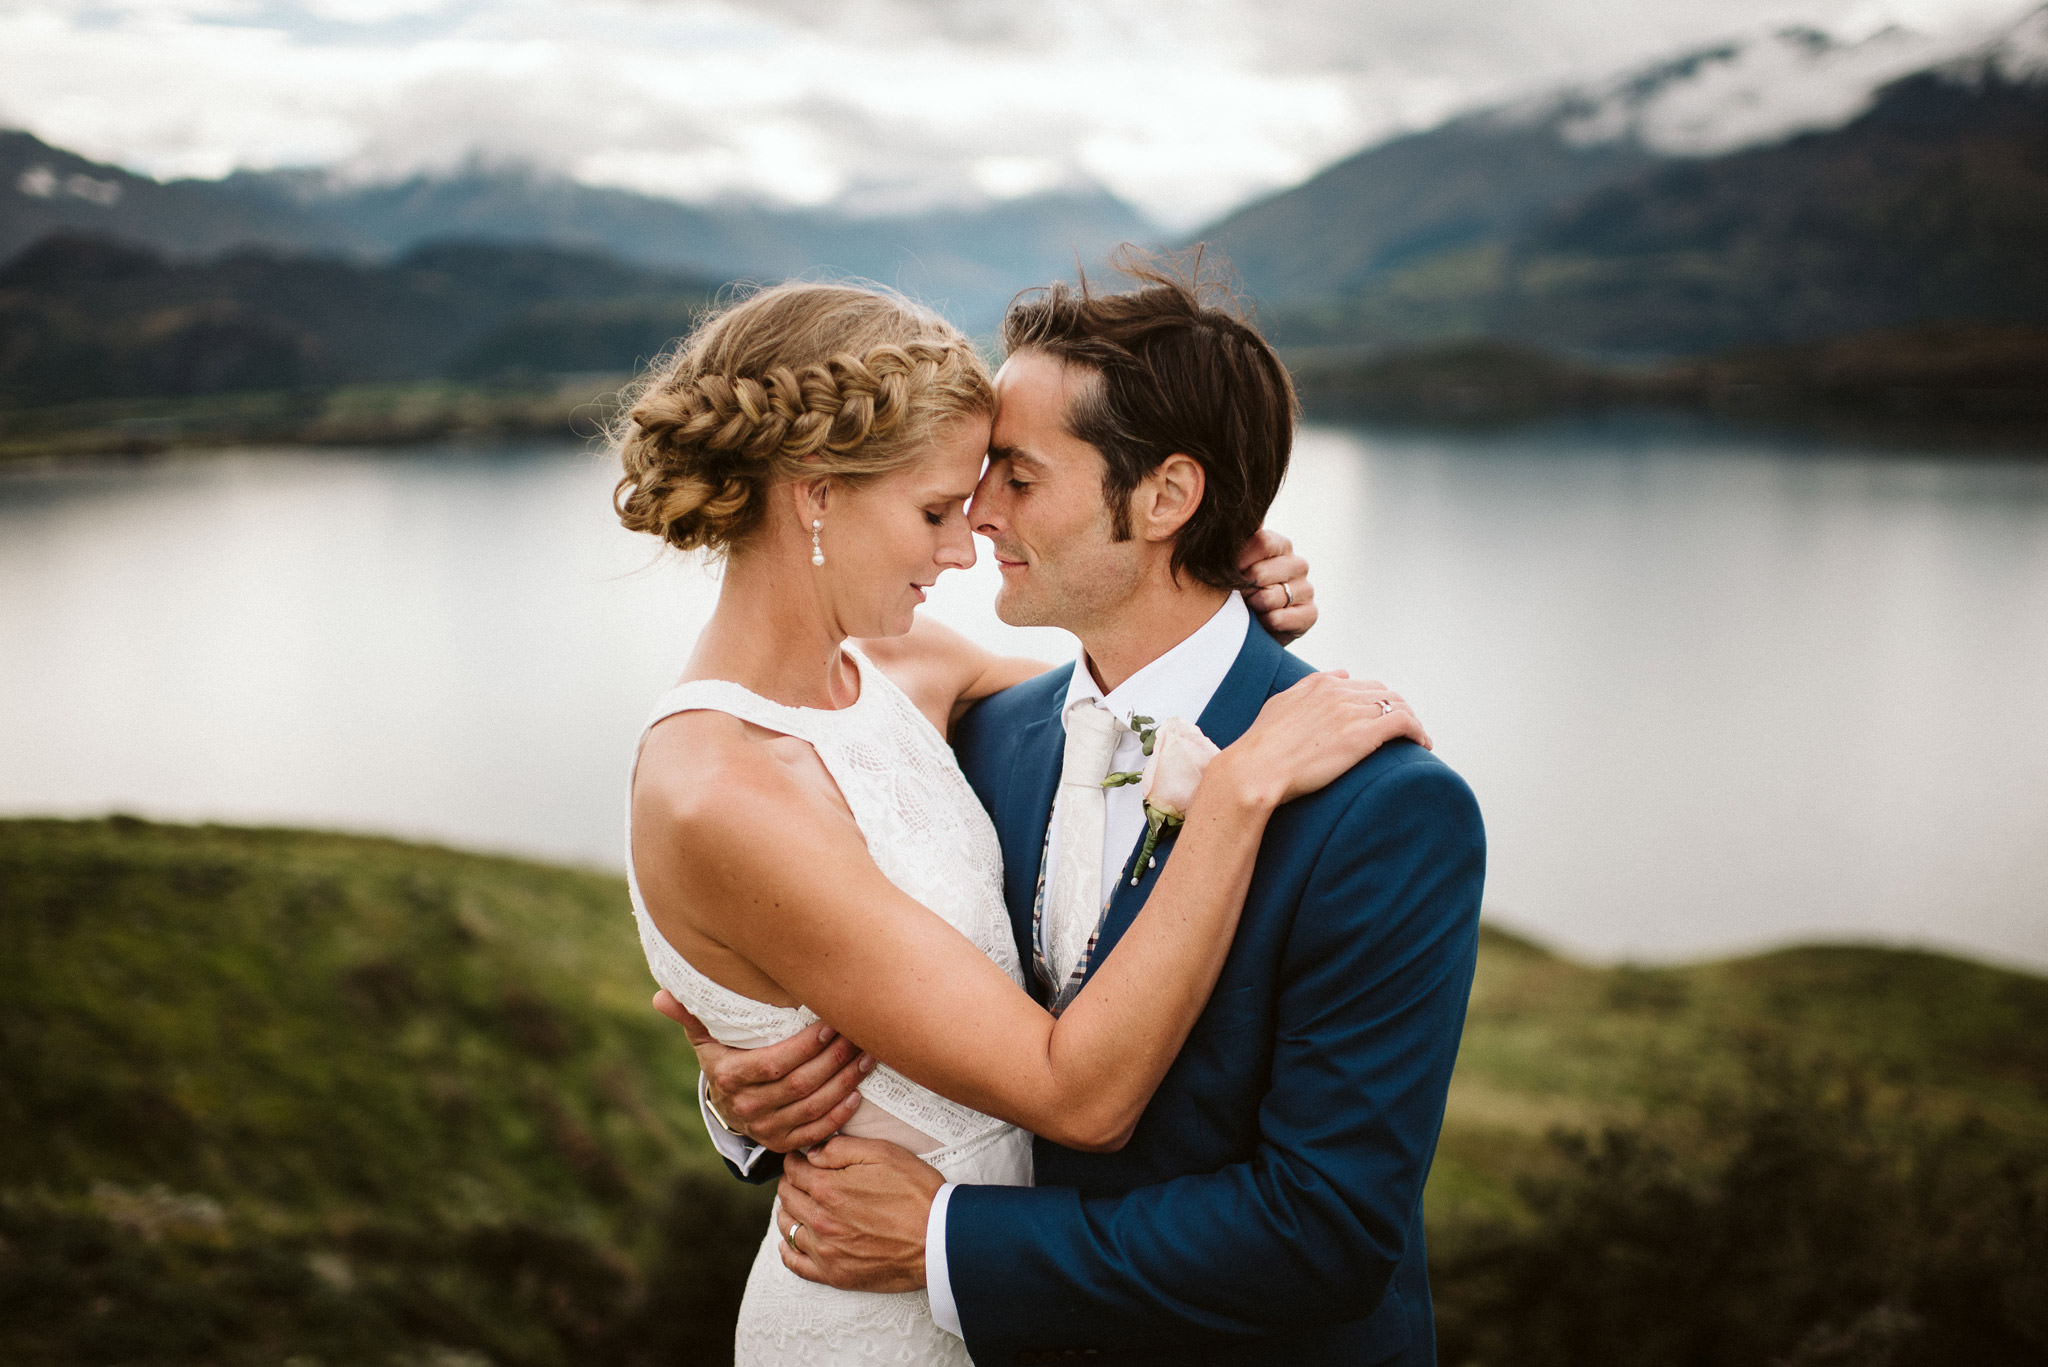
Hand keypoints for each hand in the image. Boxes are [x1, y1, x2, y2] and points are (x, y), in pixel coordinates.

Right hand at [652, 990, 870, 1151]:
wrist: (728, 1102)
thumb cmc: (725, 1055)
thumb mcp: (707, 1035)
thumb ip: (692, 1013)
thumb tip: (661, 996)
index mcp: (730, 1077)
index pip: (773, 1064)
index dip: (804, 1047)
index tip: (830, 1025)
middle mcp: (747, 1108)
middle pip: (799, 1085)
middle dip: (833, 1059)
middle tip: (858, 1036)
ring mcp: (766, 1129)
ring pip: (813, 1108)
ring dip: (845, 1082)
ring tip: (867, 1057)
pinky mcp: (783, 1143)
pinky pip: (817, 1132)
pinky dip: (840, 1114)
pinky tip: (857, 1093)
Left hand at [775, 1138, 943, 1292]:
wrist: (940, 1238)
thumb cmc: (916, 1192)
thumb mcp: (882, 1153)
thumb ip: (840, 1148)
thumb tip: (811, 1152)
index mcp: (827, 1188)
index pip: (793, 1169)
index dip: (796, 1159)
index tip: (802, 1157)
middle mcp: (819, 1220)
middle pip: (787, 1197)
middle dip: (791, 1182)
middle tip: (802, 1177)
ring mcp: (825, 1251)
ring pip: (787, 1228)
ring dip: (789, 1212)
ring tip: (799, 1204)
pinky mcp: (835, 1275)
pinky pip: (796, 1264)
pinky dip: (788, 1251)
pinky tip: (790, 1242)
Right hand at [1217, 672, 1430, 807]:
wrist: (1256, 769)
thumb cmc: (1262, 746)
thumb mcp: (1281, 704)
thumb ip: (1309, 686)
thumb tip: (1341, 674)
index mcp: (1320, 683)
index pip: (1362, 685)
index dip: (1377, 701)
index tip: (1381, 718)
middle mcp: (1339, 691)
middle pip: (1384, 693)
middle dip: (1397, 709)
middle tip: (1404, 731)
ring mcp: (1352, 711)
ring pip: (1398, 706)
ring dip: (1412, 721)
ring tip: (1417, 739)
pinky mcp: (1363, 734)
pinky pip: (1404, 723)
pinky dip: (1418, 731)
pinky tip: (1422, 745)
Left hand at [1238, 528, 1315, 644]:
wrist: (1252, 627)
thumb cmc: (1239, 590)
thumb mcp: (1233, 566)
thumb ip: (1232, 547)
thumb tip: (1224, 529)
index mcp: (1280, 546)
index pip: (1263, 542)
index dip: (1240, 560)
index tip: (1227, 573)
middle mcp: (1297, 564)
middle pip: (1261, 573)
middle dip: (1242, 588)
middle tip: (1238, 595)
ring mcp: (1306, 589)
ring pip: (1269, 598)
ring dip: (1252, 607)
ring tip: (1250, 608)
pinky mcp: (1310, 614)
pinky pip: (1279, 618)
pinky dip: (1264, 623)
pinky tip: (1263, 622)